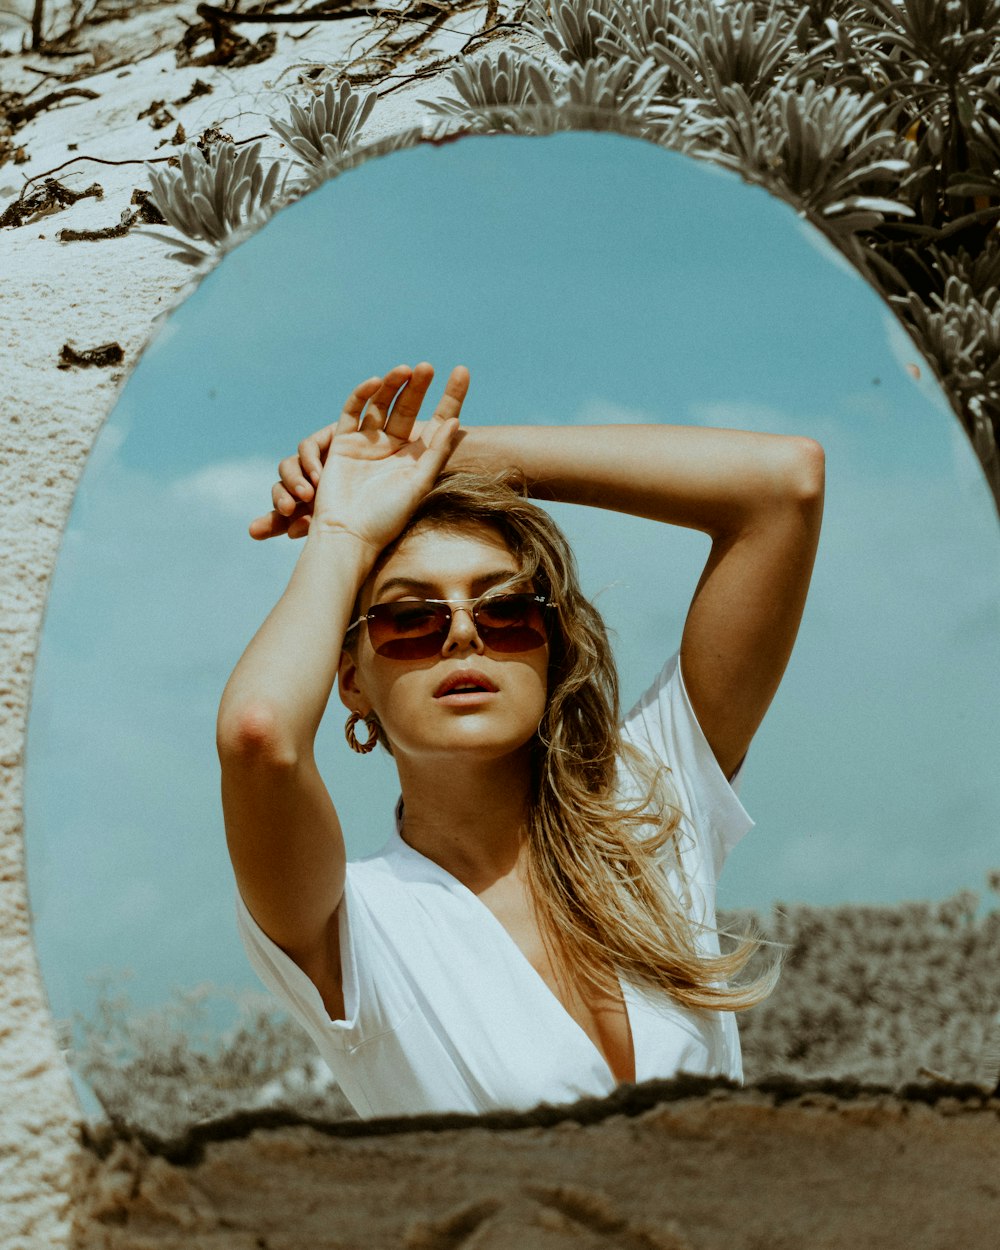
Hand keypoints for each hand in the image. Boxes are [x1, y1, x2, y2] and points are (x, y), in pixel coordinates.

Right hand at [249, 362, 468, 540]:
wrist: (347, 535)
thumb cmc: (386, 518)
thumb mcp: (418, 485)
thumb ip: (436, 453)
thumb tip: (455, 421)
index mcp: (417, 458)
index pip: (438, 420)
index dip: (451, 396)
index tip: (462, 371)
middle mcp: (394, 448)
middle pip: (409, 407)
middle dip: (419, 386)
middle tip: (428, 366)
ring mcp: (368, 443)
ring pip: (382, 404)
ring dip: (392, 385)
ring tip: (404, 370)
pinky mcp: (343, 443)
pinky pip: (352, 412)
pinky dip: (361, 395)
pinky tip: (375, 382)